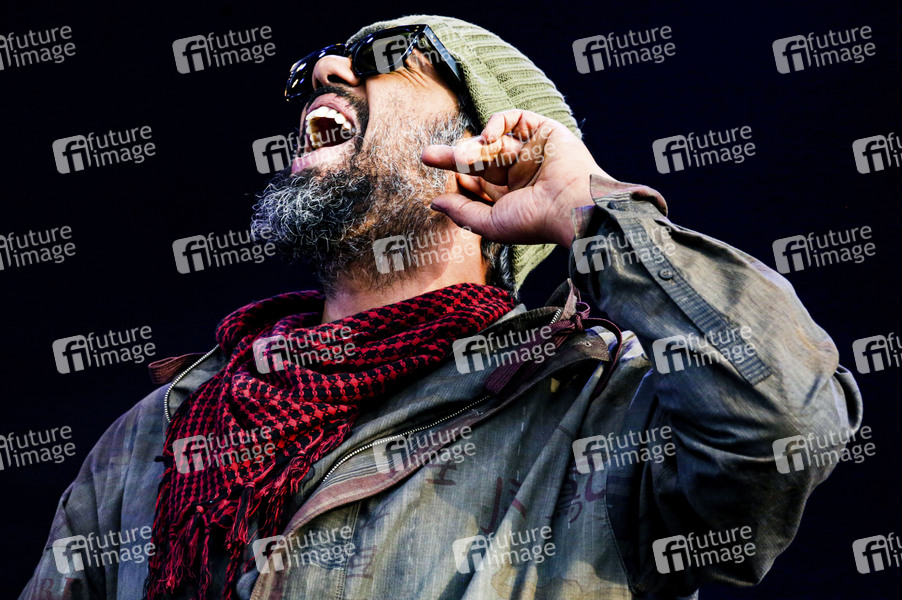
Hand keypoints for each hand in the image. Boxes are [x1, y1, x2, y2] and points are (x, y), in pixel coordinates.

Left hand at [421, 109, 617, 247]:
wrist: (570, 205)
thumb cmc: (534, 221)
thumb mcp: (489, 222)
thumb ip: (462, 211)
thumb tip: (434, 203)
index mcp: (514, 196)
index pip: (480, 181)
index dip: (460, 176)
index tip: (442, 177)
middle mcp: (523, 172)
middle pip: (482, 158)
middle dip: (455, 157)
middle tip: (427, 155)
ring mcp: (533, 151)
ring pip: (495, 140)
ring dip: (474, 146)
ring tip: (461, 157)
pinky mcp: (544, 131)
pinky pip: (515, 118)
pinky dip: (497, 123)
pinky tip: (487, 138)